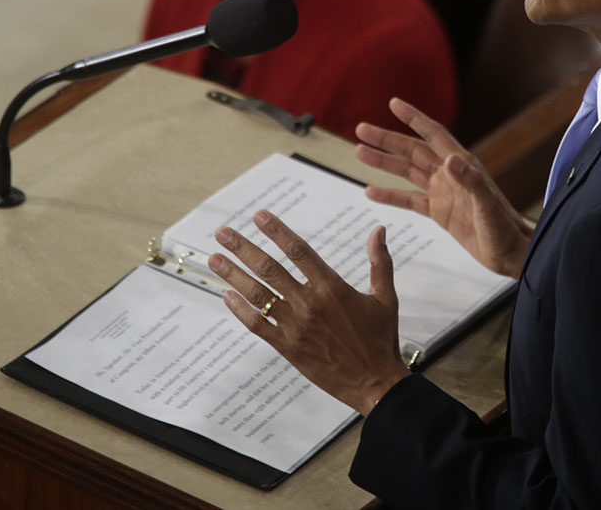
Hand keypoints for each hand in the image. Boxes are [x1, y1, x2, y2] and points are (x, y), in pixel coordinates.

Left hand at [208, 211, 409, 415]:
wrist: (375, 384)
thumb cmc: (381, 340)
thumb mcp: (386, 297)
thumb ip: (380, 261)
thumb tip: (379, 230)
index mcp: (333, 288)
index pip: (298, 250)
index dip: (277, 231)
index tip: (260, 216)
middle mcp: (310, 303)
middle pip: (270, 269)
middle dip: (243, 248)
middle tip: (223, 233)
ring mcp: (296, 326)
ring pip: (258, 295)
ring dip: (234, 275)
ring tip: (215, 259)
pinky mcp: (288, 347)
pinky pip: (258, 325)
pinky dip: (240, 309)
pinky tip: (226, 295)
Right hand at [355, 98, 532, 278]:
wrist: (511, 252)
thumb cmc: (504, 228)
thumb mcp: (487, 205)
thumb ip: (470, 181)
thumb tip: (449, 160)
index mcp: (462, 165)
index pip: (433, 134)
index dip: (414, 118)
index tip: (394, 103)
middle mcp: (450, 174)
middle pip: (412, 150)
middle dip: (387, 139)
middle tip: (361, 129)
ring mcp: (443, 192)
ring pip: (407, 172)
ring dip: (384, 162)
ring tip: (359, 152)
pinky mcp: (439, 212)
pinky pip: (409, 200)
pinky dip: (390, 195)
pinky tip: (370, 191)